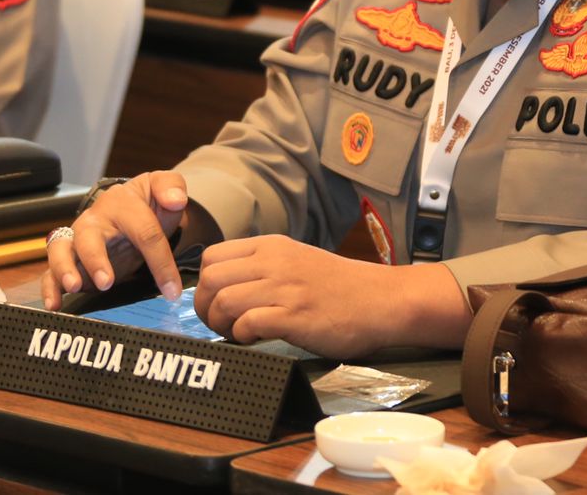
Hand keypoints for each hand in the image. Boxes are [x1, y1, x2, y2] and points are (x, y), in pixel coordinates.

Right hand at [41, 172, 188, 309]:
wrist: (127, 209)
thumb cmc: (146, 203)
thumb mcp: (161, 188)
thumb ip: (171, 186)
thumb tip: (176, 198)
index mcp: (120, 204)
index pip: (143, 232)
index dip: (160, 262)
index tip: (172, 290)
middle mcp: (94, 221)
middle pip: (88, 236)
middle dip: (95, 259)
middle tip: (106, 282)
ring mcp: (77, 239)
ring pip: (60, 250)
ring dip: (64, 269)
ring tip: (73, 287)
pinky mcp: (69, 259)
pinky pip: (51, 271)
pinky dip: (50, 288)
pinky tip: (54, 305)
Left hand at [192, 235, 470, 356]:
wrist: (382, 300)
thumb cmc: (340, 287)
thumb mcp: (297, 260)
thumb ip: (263, 267)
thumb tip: (224, 287)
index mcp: (271, 246)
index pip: (212, 257)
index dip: (204, 284)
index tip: (214, 302)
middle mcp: (273, 262)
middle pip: (210, 279)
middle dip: (204, 307)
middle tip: (218, 324)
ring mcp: (284, 288)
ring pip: (223, 300)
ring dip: (220, 324)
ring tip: (236, 333)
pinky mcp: (295, 316)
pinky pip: (247, 323)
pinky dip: (242, 336)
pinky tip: (256, 339)